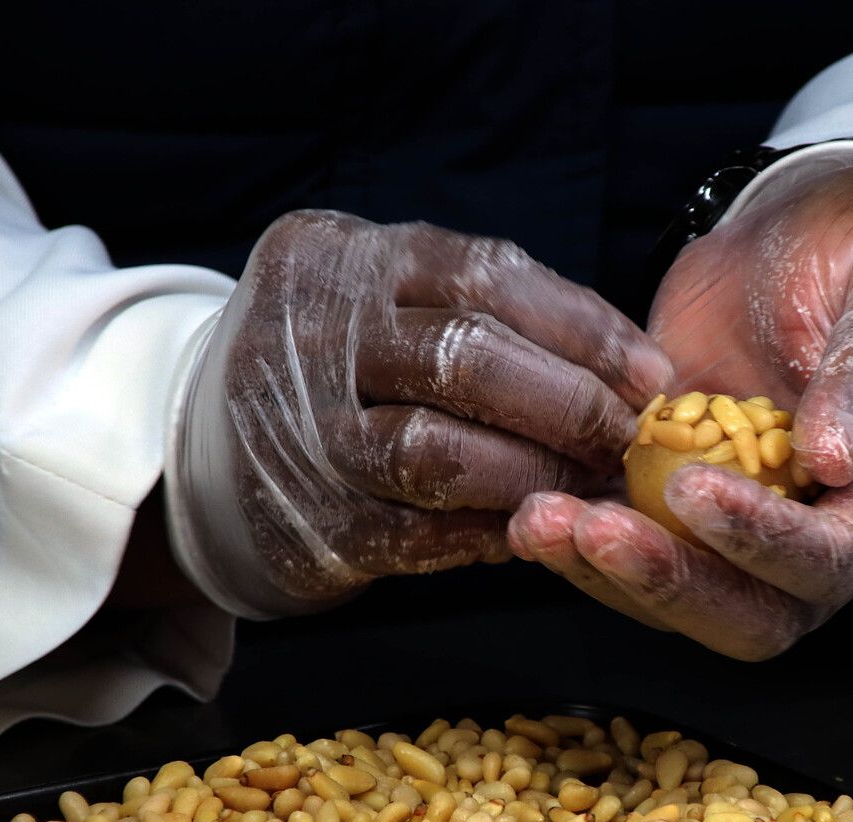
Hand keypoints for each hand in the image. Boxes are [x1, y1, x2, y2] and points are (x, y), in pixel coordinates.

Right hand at [166, 210, 671, 617]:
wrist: (202, 449)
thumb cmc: (341, 367)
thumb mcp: (387, 301)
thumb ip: (489, 315)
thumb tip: (638, 371)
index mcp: (337, 257)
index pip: (481, 275)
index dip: (582, 329)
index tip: (650, 374)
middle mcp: (305, 333)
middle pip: (464, 357)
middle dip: (568, 404)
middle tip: (625, 439)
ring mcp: (296, 433)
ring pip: (437, 452)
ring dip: (535, 475)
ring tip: (586, 486)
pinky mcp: (302, 522)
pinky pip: (415, 534)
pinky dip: (486, 532)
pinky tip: (527, 527)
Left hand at [510, 151, 852, 657]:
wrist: (823, 232)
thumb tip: (834, 459)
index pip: (829, 561)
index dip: (764, 542)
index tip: (695, 487)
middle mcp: (813, 532)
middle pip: (748, 615)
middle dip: (669, 582)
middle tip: (594, 530)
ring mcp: (736, 517)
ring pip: (675, 593)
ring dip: (603, 570)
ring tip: (539, 517)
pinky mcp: (673, 489)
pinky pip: (629, 539)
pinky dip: (577, 534)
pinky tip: (530, 502)